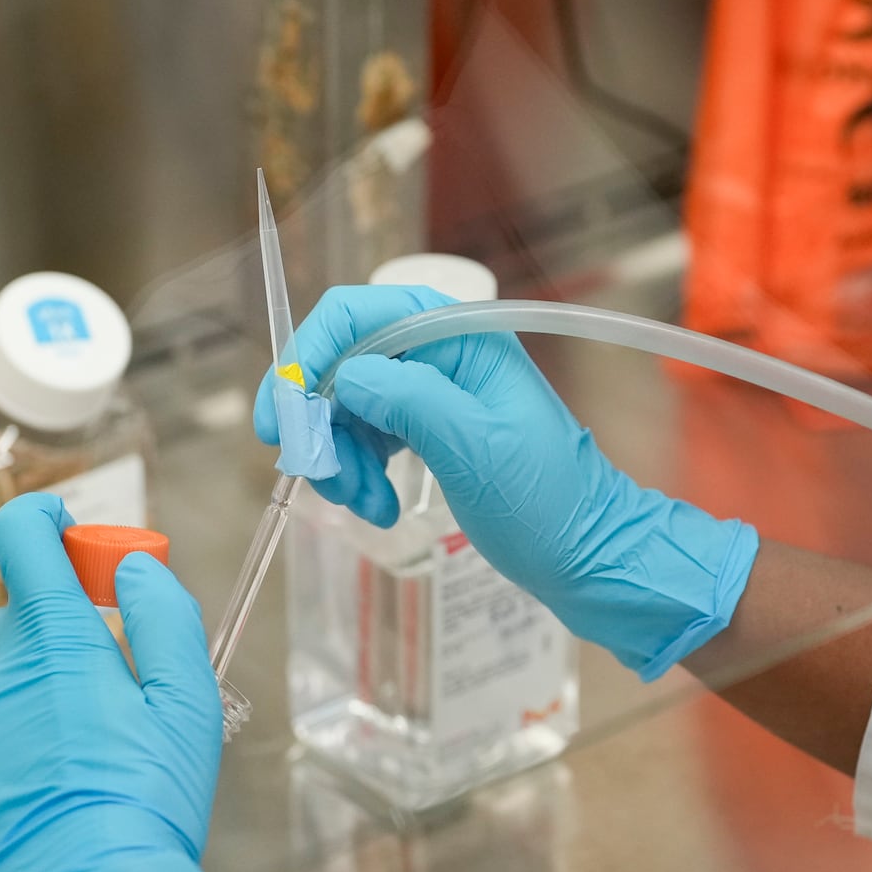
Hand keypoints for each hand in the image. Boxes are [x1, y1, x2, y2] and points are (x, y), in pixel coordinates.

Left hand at [0, 494, 225, 871]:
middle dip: (58, 640)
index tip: (62, 528)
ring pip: (3, 706)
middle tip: (105, 689)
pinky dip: (4, 777)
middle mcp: (1, 681)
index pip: (24, 540)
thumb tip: (132, 567)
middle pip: (18, 625)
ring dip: (37, 722)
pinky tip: (41, 814)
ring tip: (82, 781)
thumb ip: (163, 619)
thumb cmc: (147, 808)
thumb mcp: (189, 704)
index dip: (42, 521)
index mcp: (62, 646)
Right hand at [254, 285, 758, 678]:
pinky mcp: (425, 429)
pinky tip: (379, 506)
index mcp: (455, 337)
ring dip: (339, 458)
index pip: (354, 315)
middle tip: (322, 480)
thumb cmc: (546, 502)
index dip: (304, 356)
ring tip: (369, 506)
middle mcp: (437, 353)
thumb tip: (342, 378)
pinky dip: (358, 472)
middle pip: (339, 364)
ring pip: (344, 407)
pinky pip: (364, 437)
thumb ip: (406, 399)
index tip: (282, 421)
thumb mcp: (473, 447)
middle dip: (321, 424)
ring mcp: (430, 392)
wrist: (589, 556)